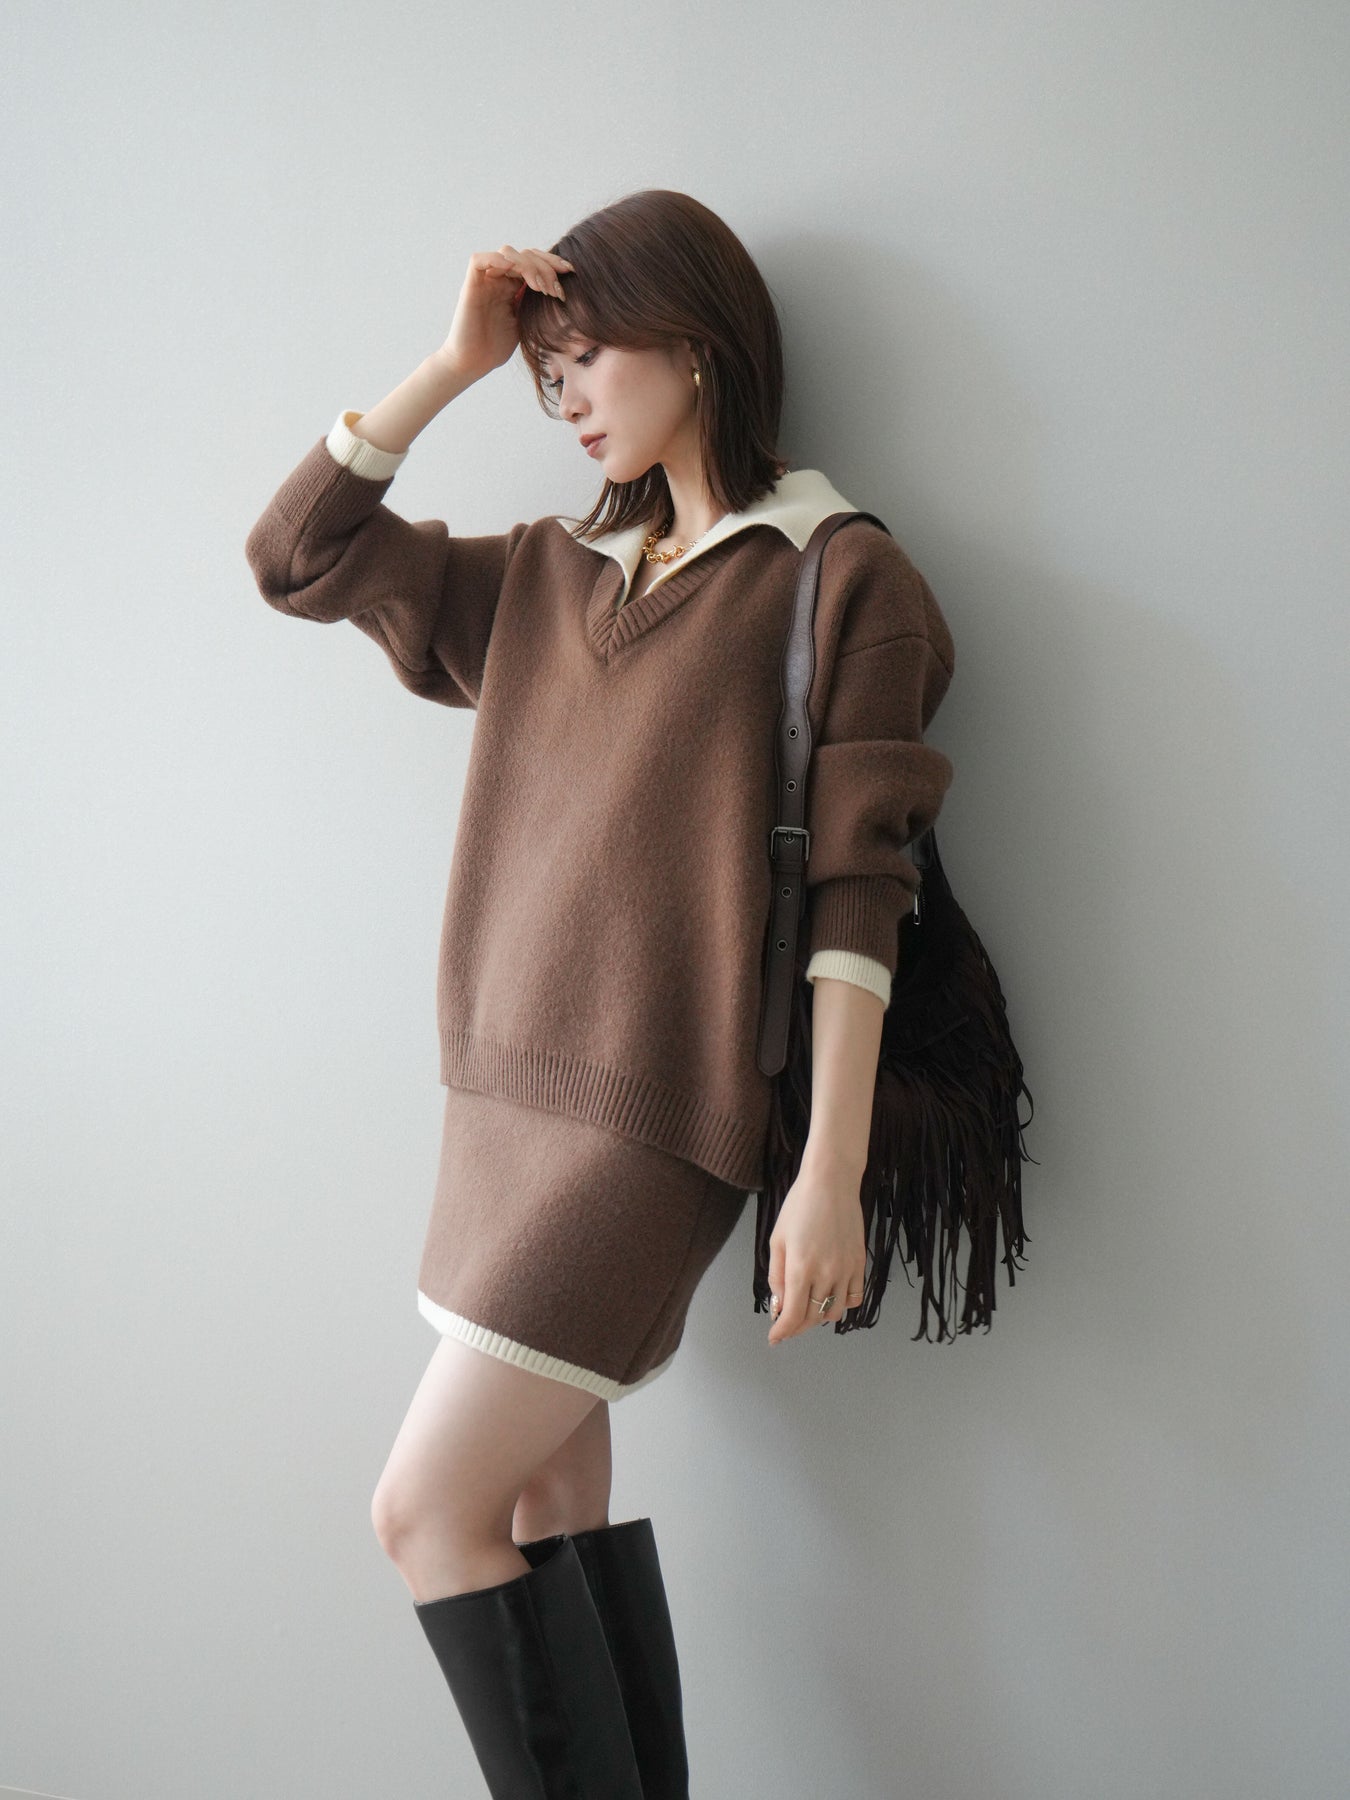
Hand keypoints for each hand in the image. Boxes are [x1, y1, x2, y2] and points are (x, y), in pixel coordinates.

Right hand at [438, 243, 574, 382]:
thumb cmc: (496, 348)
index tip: (571, 272)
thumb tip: (562, 290)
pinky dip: (499, 260)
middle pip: (525, 254)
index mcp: (513, 286)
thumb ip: (537, 303)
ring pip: (508, 253)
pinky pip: (480, 260)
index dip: (552, 262)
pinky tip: (517, 274)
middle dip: (545, 266)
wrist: (473, 363)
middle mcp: (499, 279)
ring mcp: (485, 280)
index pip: (534, 261)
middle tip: (556, 289)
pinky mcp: (471, 285)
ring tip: (540, 288)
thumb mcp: (526, 322)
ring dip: (528, 266)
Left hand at [765, 1153, 867, 1344]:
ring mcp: (846, 1270)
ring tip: (806, 1310)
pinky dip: (841, 1304)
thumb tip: (778, 1306)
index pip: (793, 1315)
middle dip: (797, 1326)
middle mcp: (826, 1273)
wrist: (832, 1183)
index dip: (782, 1331)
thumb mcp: (777, 1240)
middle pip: (813, 1317)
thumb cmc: (799, 1207)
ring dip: (818, 1317)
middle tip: (786, 1324)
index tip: (774, 1338)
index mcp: (800, 1268)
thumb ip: (777, 1277)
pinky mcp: (860, 1264)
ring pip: (835, 1312)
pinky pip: (854, 1298)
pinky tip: (829, 1297)